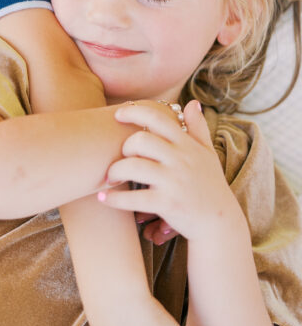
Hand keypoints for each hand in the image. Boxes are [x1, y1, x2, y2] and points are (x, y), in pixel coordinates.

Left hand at [99, 100, 233, 240]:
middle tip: (120, 158)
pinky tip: (104, 198)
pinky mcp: (168, 204)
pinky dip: (115, 199)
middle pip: (140, 141)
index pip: (157, 118)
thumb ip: (198, 128)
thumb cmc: (210, 186)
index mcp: (187, 145)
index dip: (134, 112)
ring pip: (133, 167)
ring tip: (109, 178)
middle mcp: (180, 160)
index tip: (117, 114)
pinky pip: (134, 198)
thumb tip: (192, 103)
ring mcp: (174, 182)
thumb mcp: (208, 154)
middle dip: (123, 147)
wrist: (221, 223)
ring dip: (114, 172)